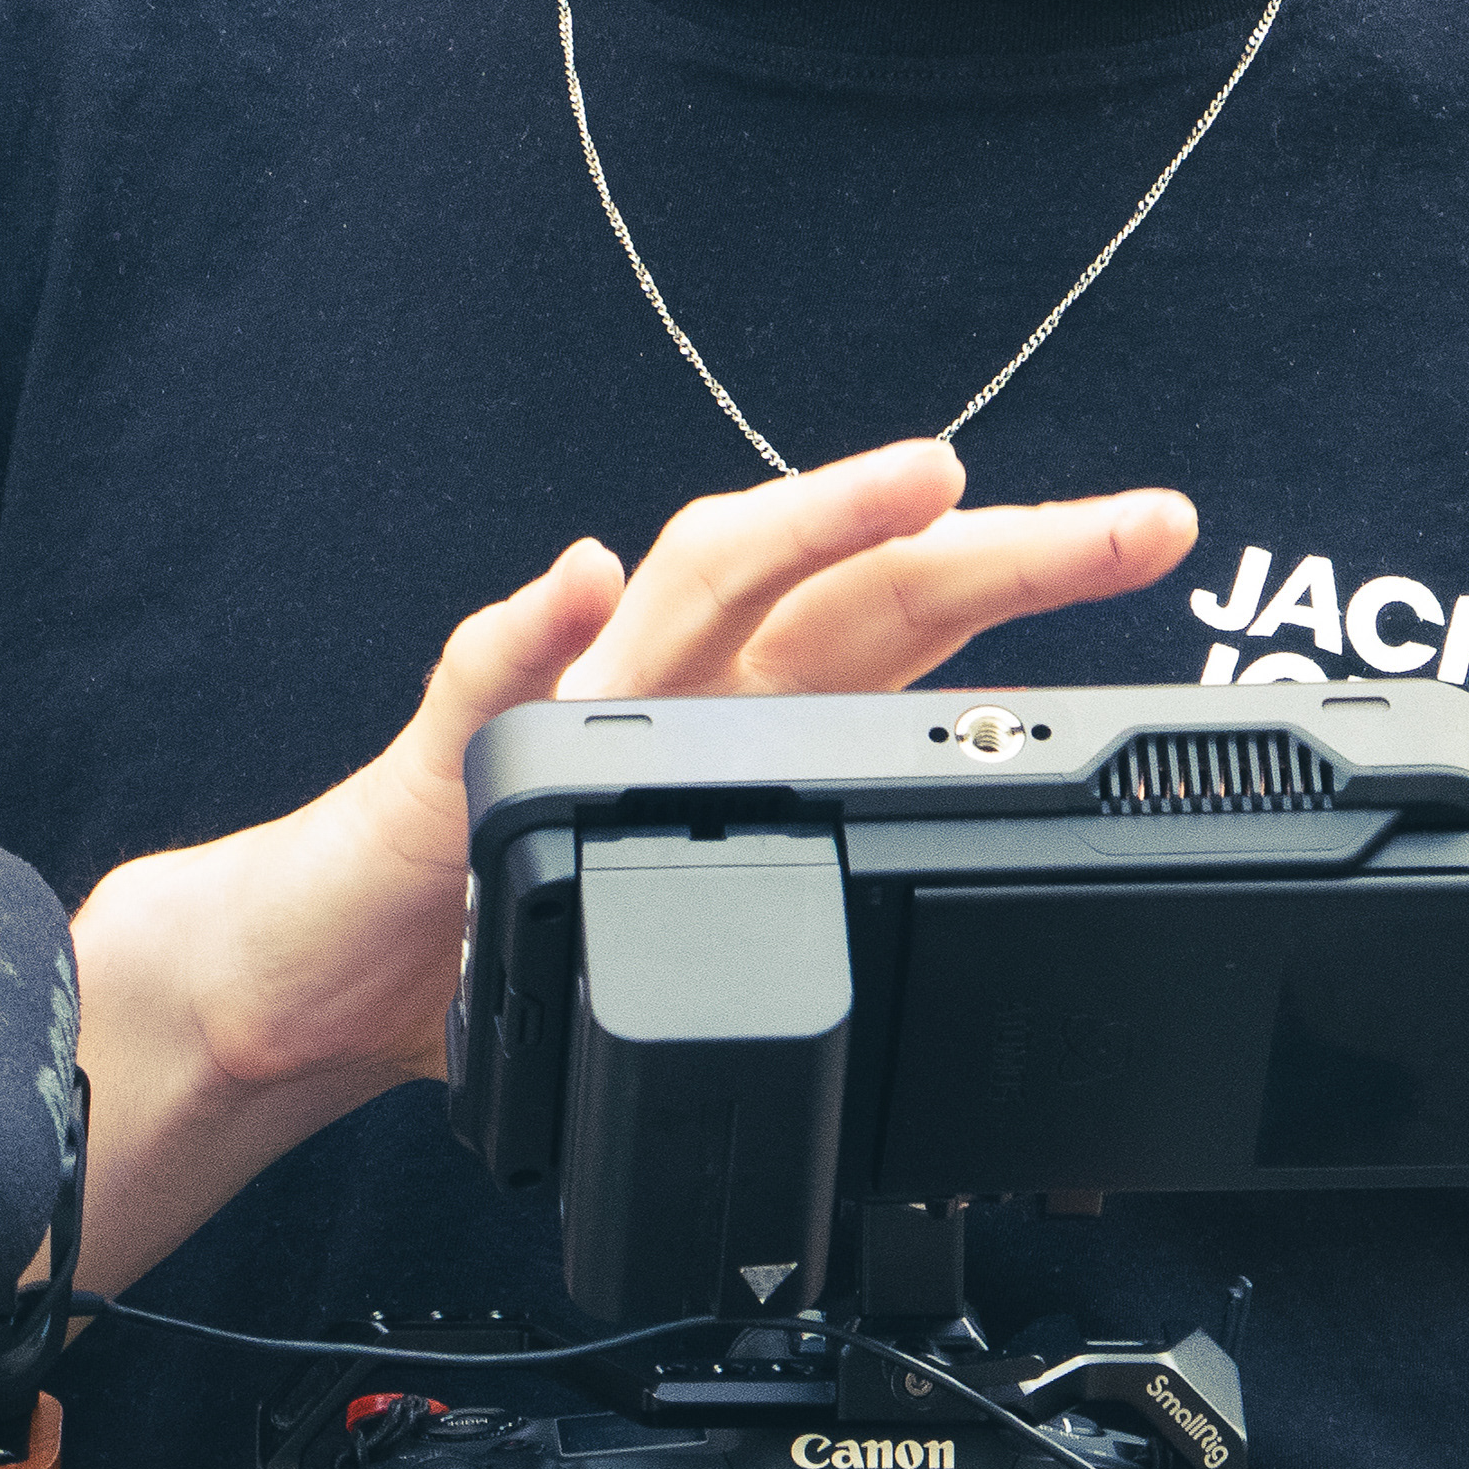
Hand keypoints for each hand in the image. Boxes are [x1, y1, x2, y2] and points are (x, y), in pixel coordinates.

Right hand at [66, 440, 1193, 1286]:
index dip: (1028, 576)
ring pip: (696, 589)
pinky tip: (585, 580)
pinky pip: (488, 680)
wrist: (317, 984)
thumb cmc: (494, 936)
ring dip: (809, 527)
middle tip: (1133, 523)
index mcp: (738, 719)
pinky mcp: (441, 767)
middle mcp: (663, 686)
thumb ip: (813, 903)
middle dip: (997, 545)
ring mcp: (557, 713)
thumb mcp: (696, 931)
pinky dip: (537, 627)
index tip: (1151, 539)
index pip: (906, 621)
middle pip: (850, 584)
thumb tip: (988, 952)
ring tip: (919, 485)